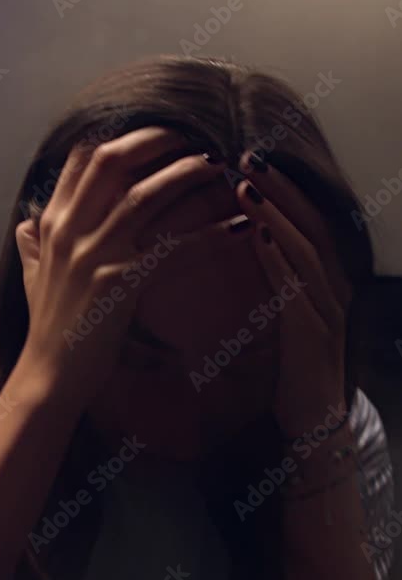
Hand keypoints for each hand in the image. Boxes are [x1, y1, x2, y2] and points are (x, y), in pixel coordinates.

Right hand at [15, 127, 227, 410]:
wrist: (48, 375)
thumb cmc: (47, 329)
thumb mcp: (31, 278)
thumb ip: (31, 246)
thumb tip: (26, 224)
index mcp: (53, 224)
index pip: (82, 158)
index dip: (121, 136)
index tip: (155, 133)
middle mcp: (70, 231)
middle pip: (112, 160)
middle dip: (156, 139)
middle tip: (193, 134)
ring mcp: (94, 255)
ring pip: (145, 196)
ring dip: (186, 174)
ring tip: (218, 166)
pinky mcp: (120, 283)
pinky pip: (173, 248)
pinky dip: (210, 235)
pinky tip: (238, 228)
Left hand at [235, 152, 353, 436]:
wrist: (313, 422)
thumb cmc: (294, 368)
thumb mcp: (288, 315)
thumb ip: (279, 277)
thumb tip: (253, 237)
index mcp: (329, 280)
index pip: (311, 222)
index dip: (287, 190)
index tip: (253, 161)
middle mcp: (335, 288)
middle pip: (313, 225)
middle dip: (282, 189)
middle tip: (248, 156)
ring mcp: (329, 310)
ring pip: (306, 250)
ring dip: (276, 215)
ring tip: (245, 186)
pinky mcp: (314, 334)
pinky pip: (296, 289)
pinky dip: (277, 260)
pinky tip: (255, 236)